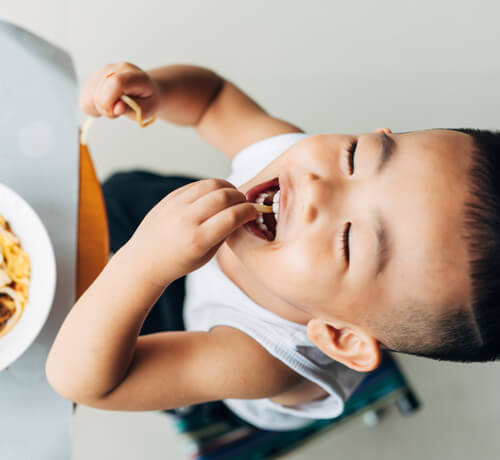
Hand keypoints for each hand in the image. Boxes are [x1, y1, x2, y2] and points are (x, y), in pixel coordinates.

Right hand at [79, 62, 159, 121]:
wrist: (143, 90)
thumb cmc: (146, 100)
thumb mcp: (147, 109)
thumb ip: (132, 109)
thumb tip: (116, 108)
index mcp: (133, 74)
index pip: (116, 83)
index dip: (111, 101)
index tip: (116, 113)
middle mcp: (114, 69)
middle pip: (99, 93)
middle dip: (107, 109)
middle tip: (119, 111)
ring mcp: (101, 72)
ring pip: (89, 98)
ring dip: (100, 109)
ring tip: (114, 106)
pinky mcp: (92, 79)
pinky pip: (84, 100)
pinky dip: (93, 107)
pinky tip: (106, 105)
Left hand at [123, 179, 257, 286]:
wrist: (145, 260)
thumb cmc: (179, 262)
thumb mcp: (207, 255)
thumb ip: (225, 232)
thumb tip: (242, 212)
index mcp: (197, 240)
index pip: (232, 216)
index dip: (248, 211)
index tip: (254, 212)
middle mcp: (185, 221)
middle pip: (224, 196)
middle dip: (240, 197)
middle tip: (245, 203)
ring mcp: (175, 207)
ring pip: (211, 184)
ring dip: (228, 187)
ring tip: (233, 196)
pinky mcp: (169, 198)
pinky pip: (196, 184)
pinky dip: (211, 187)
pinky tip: (216, 194)